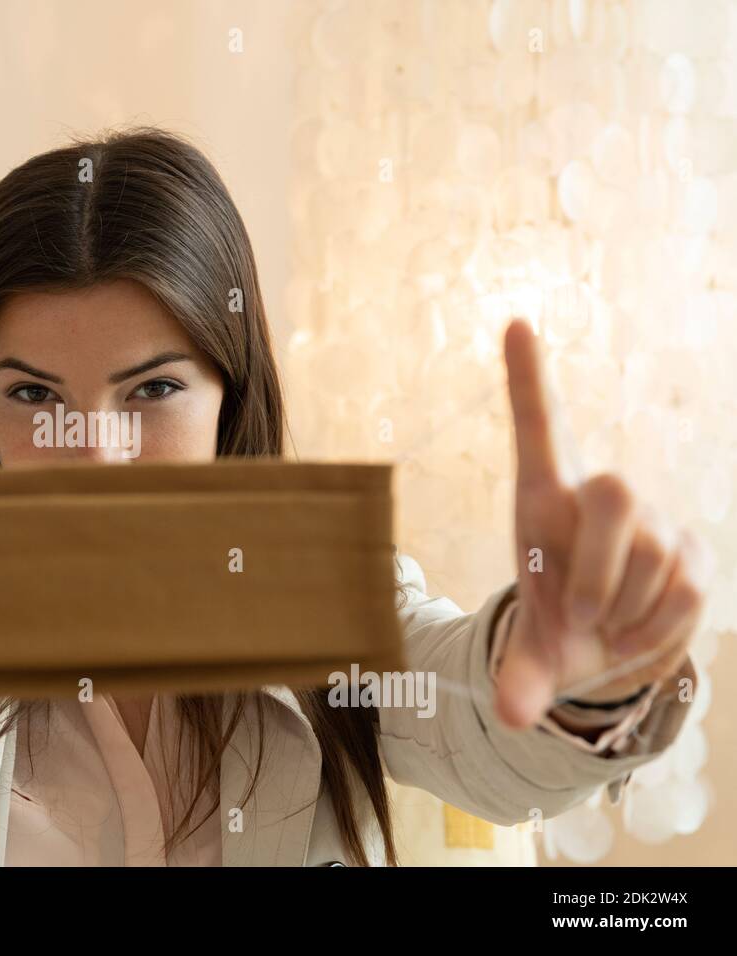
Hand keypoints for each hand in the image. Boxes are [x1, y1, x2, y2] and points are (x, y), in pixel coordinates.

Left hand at [494, 321, 707, 730]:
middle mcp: (599, 496)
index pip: (538, 428)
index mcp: (541, 500)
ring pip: (652, 554)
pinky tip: (636, 628)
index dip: (528, 377)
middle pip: (615, 490)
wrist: (606, 646)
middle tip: (577, 614)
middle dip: (599, 562)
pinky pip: (684, 587)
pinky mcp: (692, 548)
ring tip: (602, 623)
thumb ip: (516, 682)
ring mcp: (653, 518)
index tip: (515, 320)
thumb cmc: (553, 624)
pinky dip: (656, 624)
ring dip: (624, 608)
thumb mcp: (529, 653)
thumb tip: (507, 715)